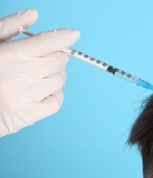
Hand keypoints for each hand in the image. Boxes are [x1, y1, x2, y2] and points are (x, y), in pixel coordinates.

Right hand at [0, 9, 79, 136]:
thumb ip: (9, 27)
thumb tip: (33, 15)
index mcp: (7, 56)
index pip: (45, 43)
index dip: (63, 37)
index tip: (73, 34)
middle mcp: (18, 76)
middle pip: (56, 62)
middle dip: (58, 57)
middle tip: (51, 57)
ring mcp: (24, 97)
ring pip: (58, 81)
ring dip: (56, 75)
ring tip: (42, 74)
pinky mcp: (27, 115)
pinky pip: (56, 102)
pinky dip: (55, 95)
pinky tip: (44, 91)